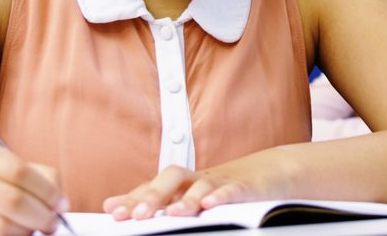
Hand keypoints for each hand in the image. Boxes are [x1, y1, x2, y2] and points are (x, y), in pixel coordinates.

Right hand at [0, 137, 68, 234]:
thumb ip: (20, 169)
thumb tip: (57, 193)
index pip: (20, 171)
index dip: (48, 191)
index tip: (61, 202)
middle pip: (12, 203)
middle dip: (42, 217)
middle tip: (52, 222)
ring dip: (25, 233)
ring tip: (32, 229)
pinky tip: (10, 235)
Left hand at [102, 164, 276, 220]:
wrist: (273, 172)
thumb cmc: (226, 187)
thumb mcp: (192, 197)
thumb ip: (158, 202)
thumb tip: (113, 206)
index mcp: (184, 183)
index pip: (154, 187)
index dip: (132, 197)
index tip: (113, 211)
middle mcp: (199, 179)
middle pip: (172, 178)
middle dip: (153, 195)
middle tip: (137, 214)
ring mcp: (222, 181)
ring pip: (202, 185)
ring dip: (186, 198)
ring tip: (174, 213)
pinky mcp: (246, 188)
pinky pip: (232, 190)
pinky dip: (221, 196)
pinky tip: (210, 205)